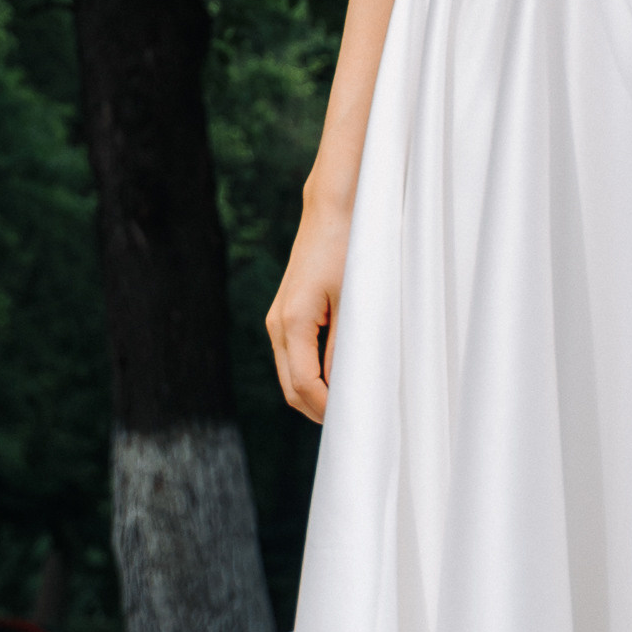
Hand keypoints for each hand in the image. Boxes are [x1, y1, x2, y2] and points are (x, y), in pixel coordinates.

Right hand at [267, 188, 354, 423]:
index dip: (327, 410)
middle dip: (318, 410)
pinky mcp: (285, 313)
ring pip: (289, 375)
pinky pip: (293, 357)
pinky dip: (310, 374)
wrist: (333, 210)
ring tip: (348, 402)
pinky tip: (337, 377)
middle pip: (291, 389)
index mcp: (292, 323)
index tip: (354, 421)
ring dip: (313, 394)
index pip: (304, 386)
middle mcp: (277, 325)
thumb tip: (341, 388)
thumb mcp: (354, 301)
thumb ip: (345, 347)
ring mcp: (277, 319)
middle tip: (353, 421)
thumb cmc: (349, 249)